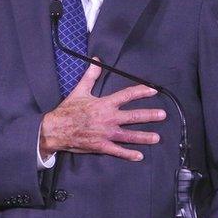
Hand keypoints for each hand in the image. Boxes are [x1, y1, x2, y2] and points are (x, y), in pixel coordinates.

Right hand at [40, 59, 163, 160]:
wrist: (55, 129)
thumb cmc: (68, 110)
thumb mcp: (80, 90)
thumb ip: (91, 76)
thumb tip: (96, 60)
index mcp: (104, 104)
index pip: (126, 96)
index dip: (140, 92)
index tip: (152, 90)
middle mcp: (108, 118)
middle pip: (133, 116)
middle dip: (149, 115)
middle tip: (162, 115)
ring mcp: (105, 133)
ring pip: (129, 135)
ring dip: (144, 137)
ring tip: (157, 137)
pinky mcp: (101, 146)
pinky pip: (117, 151)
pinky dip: (128, 154)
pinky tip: (139, 156)